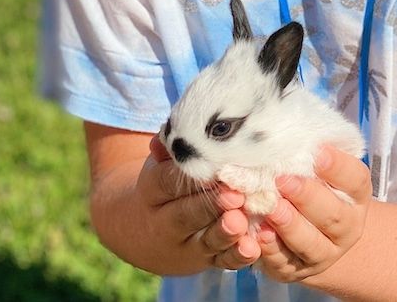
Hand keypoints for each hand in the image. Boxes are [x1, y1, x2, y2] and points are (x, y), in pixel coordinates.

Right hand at [137, 135, 260, 272]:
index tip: (211, 171)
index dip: (187, 179)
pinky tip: (251, 248)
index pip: (166, 183)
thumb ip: (167, 149)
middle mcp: (165, 223)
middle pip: (185, 215)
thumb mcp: (159, 163)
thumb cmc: (165, 183)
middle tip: (233, 196)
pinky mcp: (205, 260)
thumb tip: (167, 135)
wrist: (145, 231)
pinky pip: (221, 262)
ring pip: (205, 241)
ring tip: (240, 222)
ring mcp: (186, 244)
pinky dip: (236, 257)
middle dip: (210, 207)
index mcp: (153, 192)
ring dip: (225, 233)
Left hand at [255, 145, 371, 283]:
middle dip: (308, 197)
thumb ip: (312, 154)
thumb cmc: (316, 188)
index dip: (339, 167)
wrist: (316, 235)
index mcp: (356, 197)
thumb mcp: (322, 170)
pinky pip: (285, 264)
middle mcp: (346, 227)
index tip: (319, 152)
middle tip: (284, 180)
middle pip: (333, 216)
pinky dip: (271, 251)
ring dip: (290, 226)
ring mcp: (324, 253)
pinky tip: (259, 234)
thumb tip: (294, 125)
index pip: (356, 180)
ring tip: (272, 207)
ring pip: (311, 245)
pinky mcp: (297, 270)